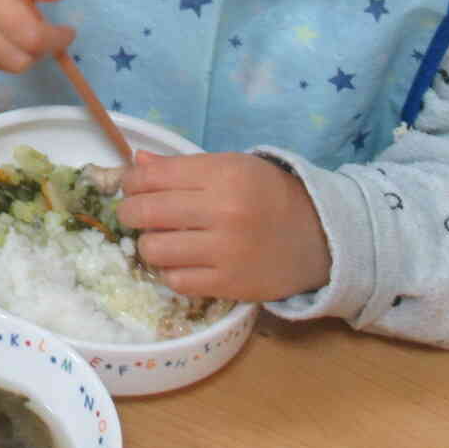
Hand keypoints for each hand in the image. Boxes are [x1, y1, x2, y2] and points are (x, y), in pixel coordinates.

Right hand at [0, 0, 75, 72]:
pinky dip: (6, 53)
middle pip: (19, 60)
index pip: (28, 35)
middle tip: (49, 32)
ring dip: (24, 53)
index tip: (67, 30)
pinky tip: (2, 31)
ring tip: (22, 26)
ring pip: (7, 66)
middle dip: (42, 50)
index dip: (55, 38)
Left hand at [115, 151, 331, 302]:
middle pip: (146, 212)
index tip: (130, 186)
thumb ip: (183, 166)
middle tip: (134, 213)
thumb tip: (136, 162)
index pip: (153, 176)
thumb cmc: (269, 194)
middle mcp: (223, 211)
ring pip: (154, 250)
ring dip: (148, 244)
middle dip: (129, 212)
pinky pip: (176, 281)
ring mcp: (226, 251)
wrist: (319, 236)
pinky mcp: (230, 284)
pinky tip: (181, 262)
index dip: (131, 181)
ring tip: (160, 240)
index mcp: (223, 174)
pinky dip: (170, 272)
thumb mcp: (232, 167)